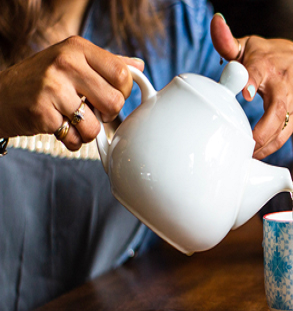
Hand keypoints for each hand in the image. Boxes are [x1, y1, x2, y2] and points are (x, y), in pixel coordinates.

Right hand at [0, 36, 143, 150]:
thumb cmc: (43, 80)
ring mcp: (52, 87)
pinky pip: (76, 138)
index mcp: (77, 48)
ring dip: (89, 132)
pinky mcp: (42, 112)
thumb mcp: (73, 61)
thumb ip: (107, 63)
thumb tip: (139, 66)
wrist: (0, 96)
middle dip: (108, 114)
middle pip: (115, 102)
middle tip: (94, 111)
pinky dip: (73, 140)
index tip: (112, 96)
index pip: (123, 74)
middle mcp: (65, 63)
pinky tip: (60, 128)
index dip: (123, 92)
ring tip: (75, 121)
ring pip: (96, 125)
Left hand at [211, 14, 292, 159]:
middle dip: (262, 129)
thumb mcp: (249, 47)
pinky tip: (253, 157)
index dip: (253, 80)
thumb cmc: (269, 59)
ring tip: (245, 157)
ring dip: (264, 146)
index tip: (246, 93)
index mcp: (267, 64)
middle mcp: (283, 85)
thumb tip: (216, 22)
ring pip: (282, 129)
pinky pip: (283, 138)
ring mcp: (292, 104)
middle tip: (246, 143)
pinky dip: (268, 150)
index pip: (261, 70)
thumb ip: (228, 41)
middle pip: (277, 109)